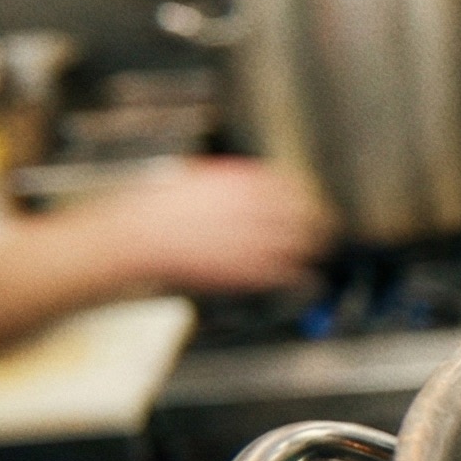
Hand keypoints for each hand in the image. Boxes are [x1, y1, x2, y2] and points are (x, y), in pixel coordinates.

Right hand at [65, 157, 335, 295]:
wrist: (135, 238)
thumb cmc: (155, 210)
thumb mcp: (193, 181)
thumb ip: (226, 184)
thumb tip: (248, 187)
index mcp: (238, 181)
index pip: (288, 184)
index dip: (302, 195)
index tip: (308, 201)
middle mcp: (251, 207)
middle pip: (302, 213)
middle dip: (315, 220)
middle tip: (325, 228)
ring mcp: (250, 238)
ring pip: (300, 243)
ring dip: (312, 248)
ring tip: (319, 252)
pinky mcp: (244, 269)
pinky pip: (284, 273)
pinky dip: (299, 276)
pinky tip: (307, 279)